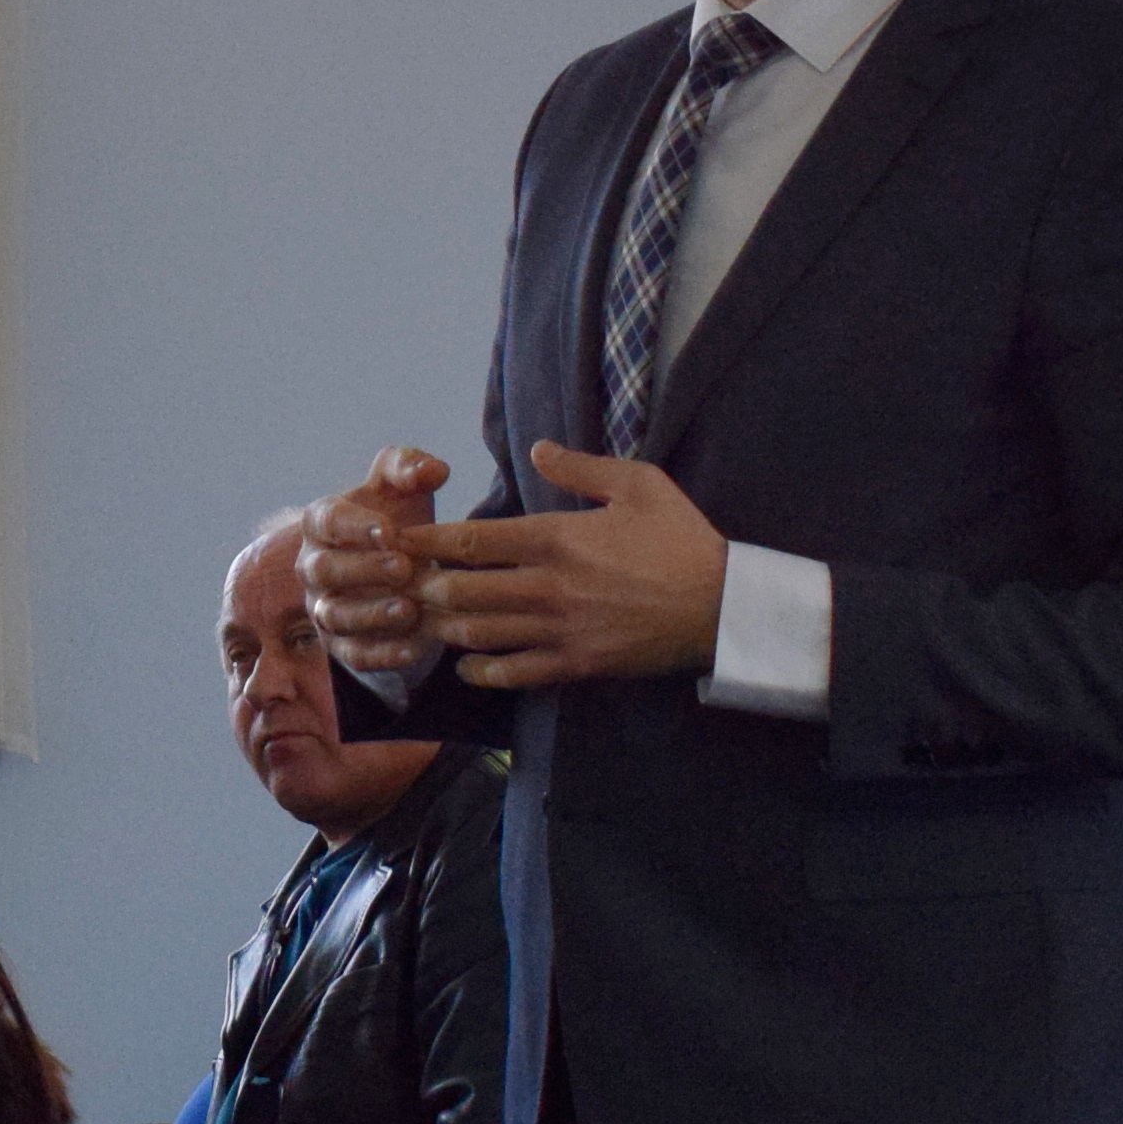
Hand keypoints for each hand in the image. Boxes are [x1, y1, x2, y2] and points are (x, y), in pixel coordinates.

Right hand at [300, 450, 451, 680]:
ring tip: (410, 609)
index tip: (391, 530)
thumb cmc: (399, 522)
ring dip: (371, 614)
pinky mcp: (342, 646)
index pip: (327, 520)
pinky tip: (415, 648)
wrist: (400, 576)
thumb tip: (434, 470)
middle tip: (404, 567)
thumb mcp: (403, 490)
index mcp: (322, 523)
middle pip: (324, 570)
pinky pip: (354, 655)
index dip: (355, 526)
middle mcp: (313, 568)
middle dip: (363, 570)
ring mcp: (324, 609)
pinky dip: (382, 655)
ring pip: (336, 616)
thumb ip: (411, 468)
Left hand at [370, 444, 732, 687]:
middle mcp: (549, 586)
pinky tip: (465, 666)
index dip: (428, 542)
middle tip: (405, 585)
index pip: (472, 541)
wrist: (722, 607)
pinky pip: (514, 673)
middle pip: (462, 591)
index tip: (400, 541)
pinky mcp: (576, 665)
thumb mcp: (638, 485)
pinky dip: (481, 671)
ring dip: (446, 628)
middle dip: (426, 588)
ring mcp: (560, 630)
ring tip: (425, 620)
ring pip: (480, 634)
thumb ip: (582, 467)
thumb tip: (537, 450)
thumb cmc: (681, 540)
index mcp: (557, 538)